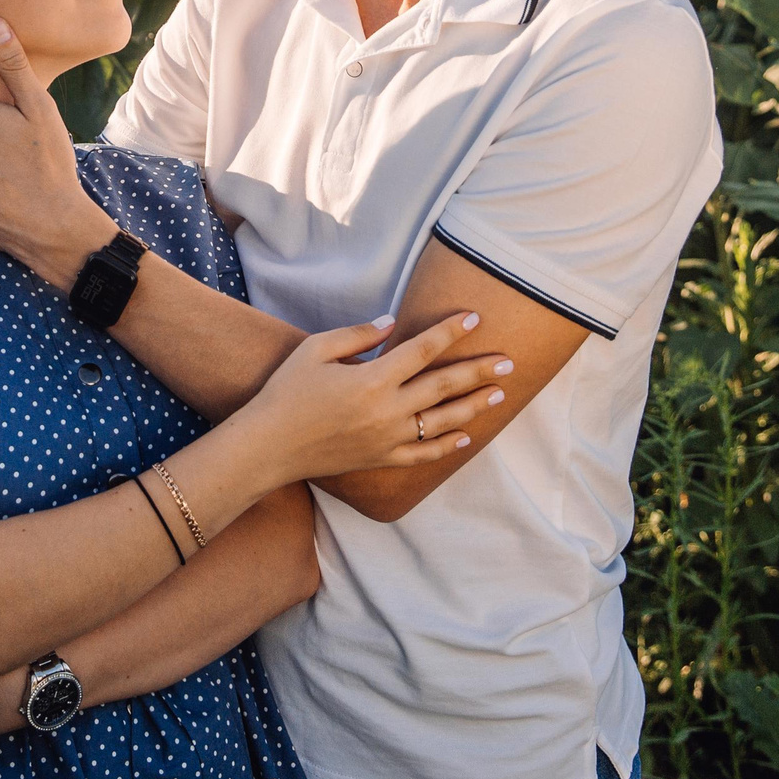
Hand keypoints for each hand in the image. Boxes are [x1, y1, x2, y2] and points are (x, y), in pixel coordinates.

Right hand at [238, 313, 513, 485]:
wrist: (269, 445)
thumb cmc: (287, 391)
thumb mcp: (316, 350)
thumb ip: (357, 335)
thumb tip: (390, 322)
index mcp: (372, 379)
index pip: (422, 350)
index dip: (450, 332)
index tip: (474, 319)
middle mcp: (387, 410)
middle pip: (444, 386)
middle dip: (478, 371)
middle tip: (508, 361)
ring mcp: (388, 438)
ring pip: (443, 421)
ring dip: (473, 406)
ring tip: (498, 393)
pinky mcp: (381, 459)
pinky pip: (424, 454)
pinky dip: (448, 445)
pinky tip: (467, 435)